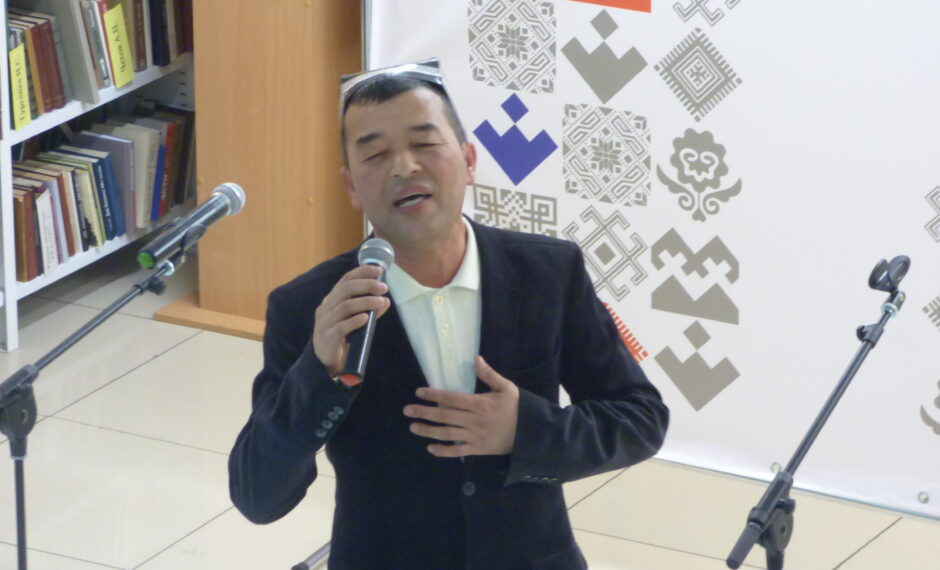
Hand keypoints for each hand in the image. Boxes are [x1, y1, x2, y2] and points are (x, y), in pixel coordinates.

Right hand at [312, 264, 390, 374]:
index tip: (378, 270)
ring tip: (380, 302)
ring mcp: (325, 322)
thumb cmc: (341, 335)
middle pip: (345, 289)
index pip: (345, 280)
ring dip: (365, 302)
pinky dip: (355, 321)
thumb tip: (385, 300)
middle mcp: (326, 308)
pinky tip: (366, 318)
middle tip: (383, 287)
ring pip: (345, 307)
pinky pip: (341, 327)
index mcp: (332, 300)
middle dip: (366, 285)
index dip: (362, 272)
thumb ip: (368, 309)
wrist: (324, 359)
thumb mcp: (354, 319)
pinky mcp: (328, 337)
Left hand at [403, 356, 518, 456]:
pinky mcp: (478, 449)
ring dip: (428, 431)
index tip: (419, 392)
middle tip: (407, 410)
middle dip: (424, 412)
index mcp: (479, 404)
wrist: (530, 433)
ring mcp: (474, 436)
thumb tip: (476, 358)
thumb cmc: (517, 408)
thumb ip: (489, 374)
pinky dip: (443, 451)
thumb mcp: (506, 388)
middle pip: (444, 415)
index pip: (452, 398)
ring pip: (447, 434)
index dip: (434, 395)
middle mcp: (473, 420)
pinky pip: (457, 451)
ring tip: (413, 427)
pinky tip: (430, 449)